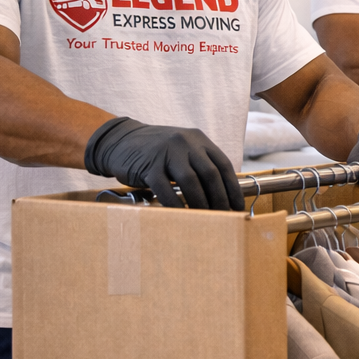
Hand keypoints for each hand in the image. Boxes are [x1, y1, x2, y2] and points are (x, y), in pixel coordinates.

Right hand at [84, 117, 243, 210]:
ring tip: (206, 219)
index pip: (223, 165)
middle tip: (223, 217)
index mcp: (199, 140)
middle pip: (210, 174)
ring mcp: (166, 153)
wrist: (121, 140)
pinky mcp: (148, 165)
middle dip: (219, 199)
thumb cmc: (157, 151)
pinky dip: (175, 204)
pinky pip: (165, 188)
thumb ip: (200, 164)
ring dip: (200, 203)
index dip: (233, 188)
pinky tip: (181, 216)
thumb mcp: (183, 150)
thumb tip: (222, 195)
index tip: (238, 207)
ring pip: (190, 181)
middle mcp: (185, 143)